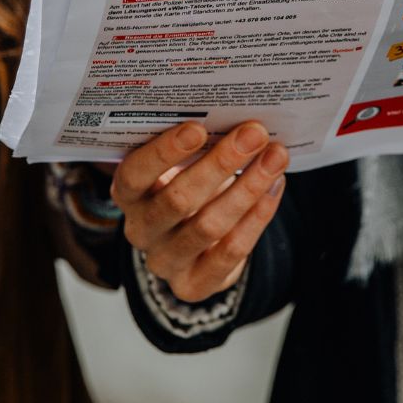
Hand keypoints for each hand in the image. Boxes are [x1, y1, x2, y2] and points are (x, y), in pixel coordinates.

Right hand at [112, 121, 288, 302]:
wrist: (194, 246)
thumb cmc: (188, 186)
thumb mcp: (179, 166)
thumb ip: (195, 147)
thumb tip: (236, 118)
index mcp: (128, 194)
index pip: (135, 174)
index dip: (163, 153)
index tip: (198, 128)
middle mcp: (140, 230)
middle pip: (178, 199)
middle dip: (220, 164)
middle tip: (253, 134)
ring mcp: (164, 261)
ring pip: (209, 225)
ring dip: (248, 187)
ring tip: (275, 156)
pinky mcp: (193, 285)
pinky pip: (231, 251)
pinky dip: (257, 216)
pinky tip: (275, 186)